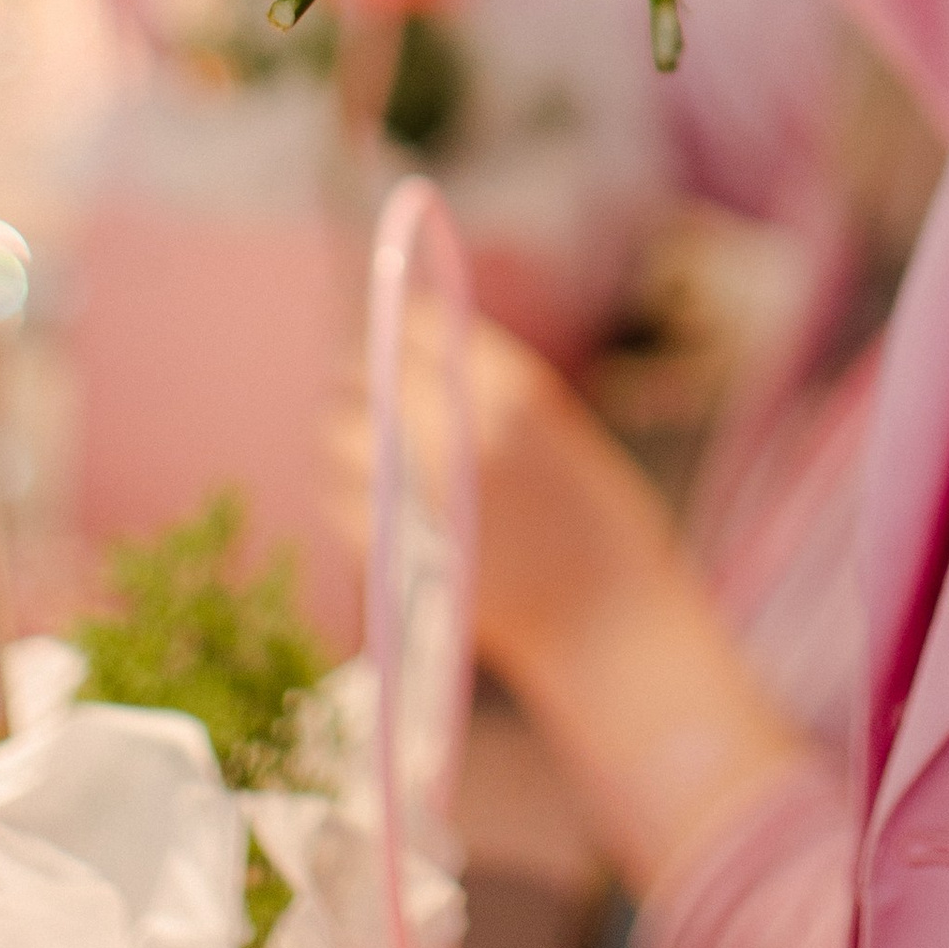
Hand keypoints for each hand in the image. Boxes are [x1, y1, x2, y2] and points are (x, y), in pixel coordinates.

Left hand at [330, 318, 804, 897]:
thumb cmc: (595, 520)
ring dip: (347, 437)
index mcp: (512, 390)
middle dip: (363, 382)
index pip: (417, 328)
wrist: (607, 619)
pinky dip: (344, 494)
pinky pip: (341, 504)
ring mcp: (426, 492)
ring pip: (342, 441)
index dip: (396, 330)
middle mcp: (463, 430)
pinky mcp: (401, 550)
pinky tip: (367, 497)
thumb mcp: (556, 431)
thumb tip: (415, 355)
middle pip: (370, 381)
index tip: (389, 336)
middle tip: (364, 391)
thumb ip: (489, 393)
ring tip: (361, 446)